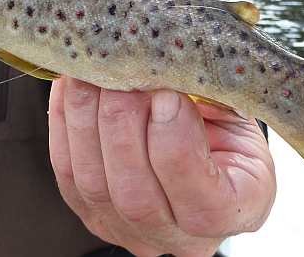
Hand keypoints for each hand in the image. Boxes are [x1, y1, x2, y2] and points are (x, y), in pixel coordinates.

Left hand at [49, 78, 275, 256]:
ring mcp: (128, 229)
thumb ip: (212, 99)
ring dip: (87, 117)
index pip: (202, 203)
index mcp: (234, 211)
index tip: (166, 95)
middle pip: (135, 196)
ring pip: (93, 183)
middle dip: (122, 123)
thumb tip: (167, 67)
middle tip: (120, 72)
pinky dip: (65, 122)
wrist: (203, 142)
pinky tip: (72, 85)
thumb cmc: (225, 123)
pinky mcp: (89, 211)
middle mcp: (179, 236)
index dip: (175, 145)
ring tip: (93, 71)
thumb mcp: (238, 109)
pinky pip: (66, 170)